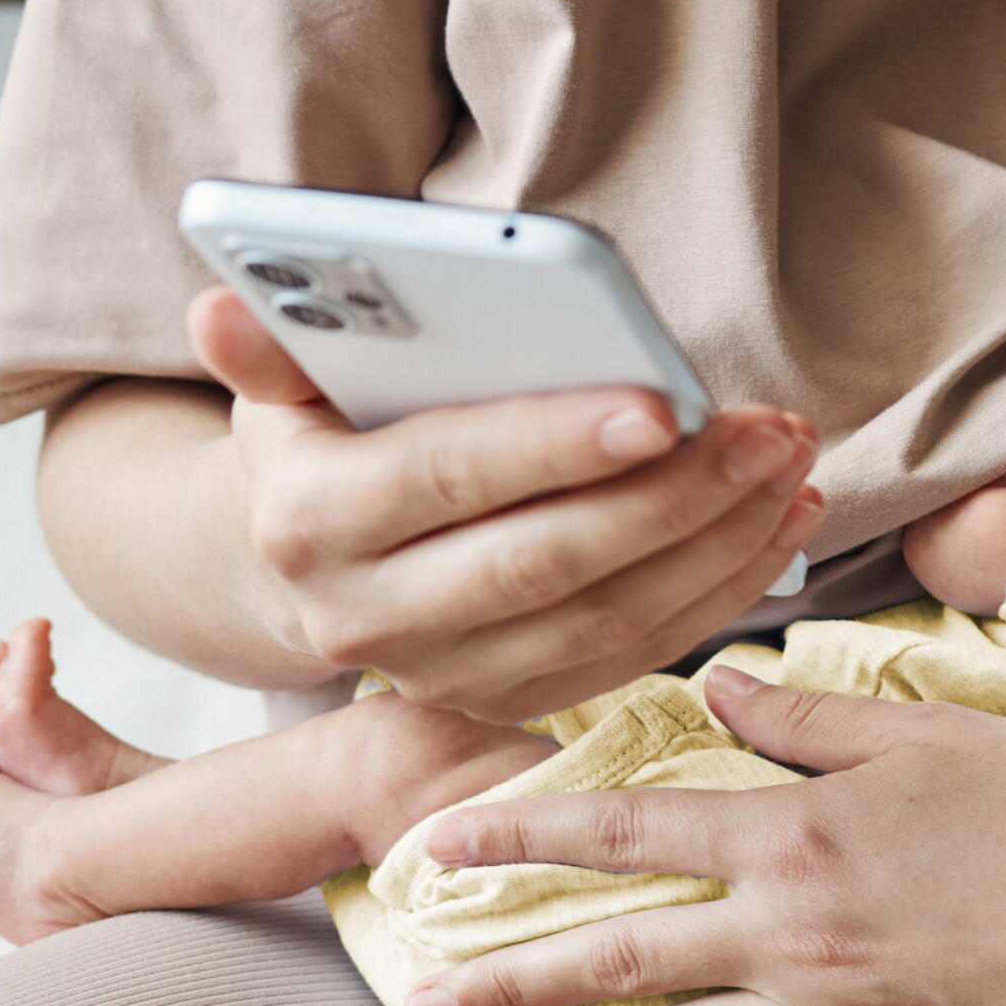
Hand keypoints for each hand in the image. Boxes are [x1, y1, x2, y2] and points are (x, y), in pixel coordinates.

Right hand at [189, 288, 825, 721]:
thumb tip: (213, 302)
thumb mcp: (279, 388)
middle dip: (673, 497)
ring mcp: (446, 677)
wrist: (297, 572)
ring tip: (792, 464)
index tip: (662, 403)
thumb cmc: (319, 440)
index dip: (554, 445)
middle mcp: (369, 620)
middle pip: (546, 562)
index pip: (448, 478)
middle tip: (768, 431)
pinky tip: (780, 522)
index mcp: (310, 523)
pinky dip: (721, 590)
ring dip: (718, 545)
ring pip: (608, 620)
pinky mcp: (512, 703)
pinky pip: (637, 654)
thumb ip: (267, 346)